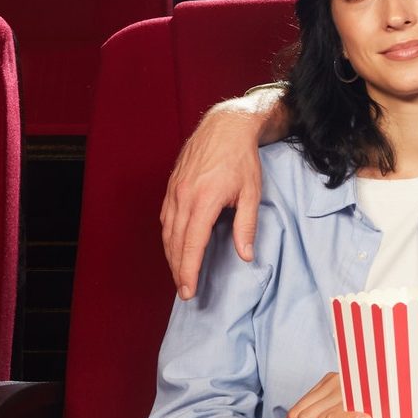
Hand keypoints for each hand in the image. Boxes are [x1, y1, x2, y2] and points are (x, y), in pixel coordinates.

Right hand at [160, 94, 276, 298]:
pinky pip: (165, 217)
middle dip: (178, 270)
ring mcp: (175, 191)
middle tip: (184, 291)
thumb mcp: (252, 192)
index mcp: (204, 200)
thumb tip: (245, 256)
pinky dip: (168, 236)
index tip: (188, 291)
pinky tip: (174, 246)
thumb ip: (246, 226)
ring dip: (171, 255)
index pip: (192, 245)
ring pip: (167, 231)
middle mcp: (184, 197)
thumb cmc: (242, 159)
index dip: (188, 271)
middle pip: (175, 243)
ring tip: (179, 274)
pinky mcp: (171, 186)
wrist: (225, 126)